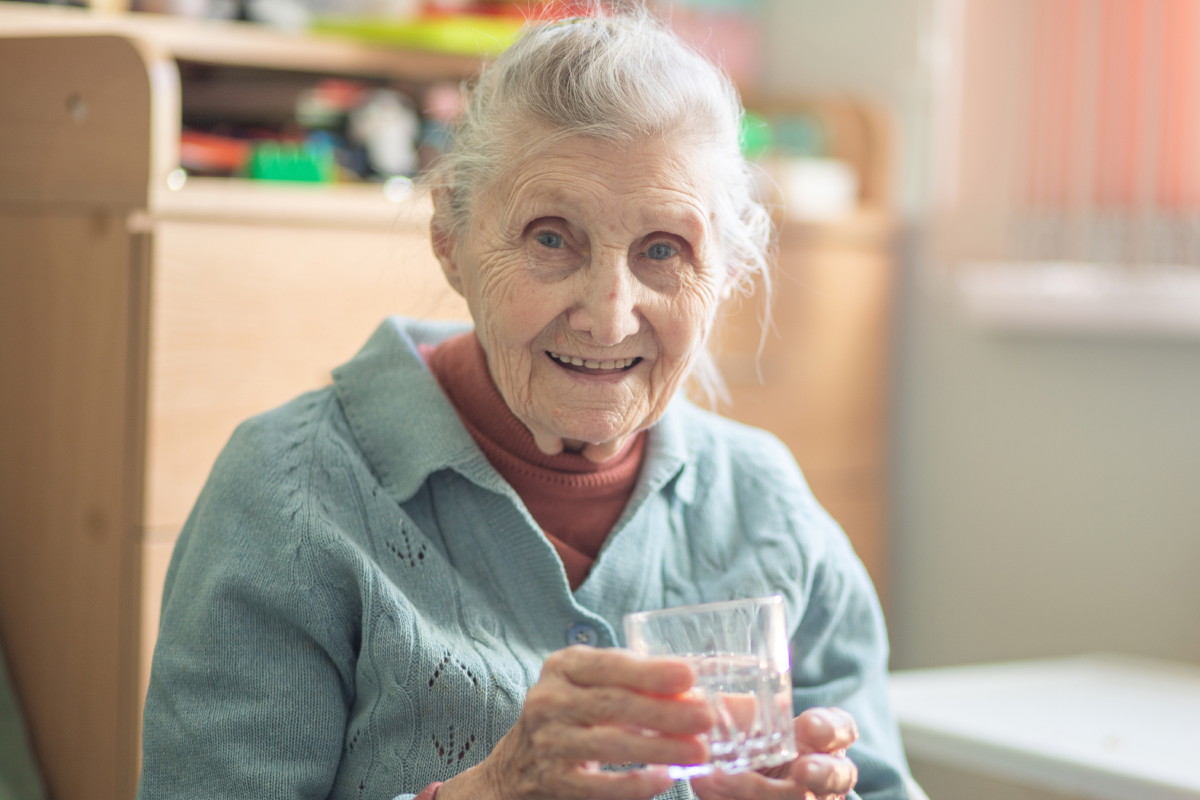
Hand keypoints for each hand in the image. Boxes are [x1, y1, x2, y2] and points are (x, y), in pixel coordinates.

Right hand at [438, 646, 713, 799]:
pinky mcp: (552, 781)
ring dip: (659, 749)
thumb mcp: (591, 686)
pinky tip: (664, 779)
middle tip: (706, 717)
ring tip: (698, 751)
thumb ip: (637, 683)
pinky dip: (635, 784)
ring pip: (610, 745)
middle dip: (665, 711)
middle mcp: (548, 700)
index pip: (608, 664)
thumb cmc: (572, 715)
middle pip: (613, 704)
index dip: (650, 671)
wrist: (515, 768)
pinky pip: (600, 786)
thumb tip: (700, 690)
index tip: (690, 675)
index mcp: (563, 666)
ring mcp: (547, 742)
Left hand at [690, 707, 859, 799]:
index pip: (842, 729)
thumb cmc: (748, 743)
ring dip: (768, 793)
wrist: (740, 783)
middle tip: (801, 769)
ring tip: (732, 782)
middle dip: (822, 772)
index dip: (831, 728)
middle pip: (837, 775)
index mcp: (819, 739)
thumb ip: (729, 711)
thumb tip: (691, 696)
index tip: (809, 724)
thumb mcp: (745, 723)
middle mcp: (822, 773)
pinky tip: (714, 788)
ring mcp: (811, 798)